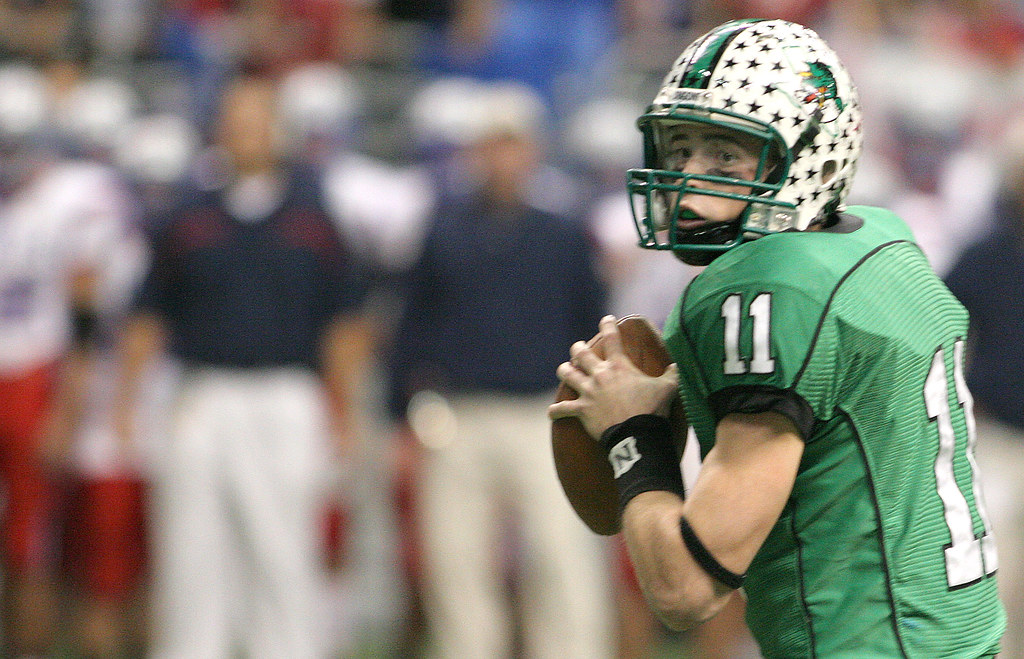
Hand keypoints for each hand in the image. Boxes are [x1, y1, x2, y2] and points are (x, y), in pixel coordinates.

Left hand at [549, 315, 678, 438]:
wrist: (636, 433)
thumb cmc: (652, 409)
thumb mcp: (668, 388)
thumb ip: (672, 375)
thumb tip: (677, 366)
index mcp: (619, 366)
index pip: (612, 338)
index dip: (608, 325)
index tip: (606, 318)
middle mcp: (599, 375)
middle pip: (581, 354)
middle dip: (578, 348)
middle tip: (578, 348)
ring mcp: (588, 392)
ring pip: (567, 375)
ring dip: (565, 371)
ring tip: (564, 369)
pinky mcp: (581, 410)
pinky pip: (562, 409)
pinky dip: (556, 411)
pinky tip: (551, 413)